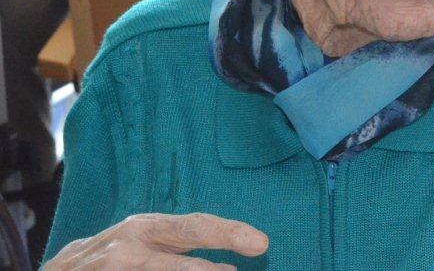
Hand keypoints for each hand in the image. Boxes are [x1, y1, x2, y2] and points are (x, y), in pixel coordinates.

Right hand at [44, 212, 268, 269]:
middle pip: (187, 233)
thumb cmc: (111, 259)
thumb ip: (181, 252)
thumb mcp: (146, 248)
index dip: (228, 232)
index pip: (195, 227)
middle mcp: (131, 241)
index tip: (261, 244)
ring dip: (201, 267)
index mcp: (148, 228)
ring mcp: (112, 262)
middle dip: (224, 236)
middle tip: (258, 244)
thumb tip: (233, 264)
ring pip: (170, 266)